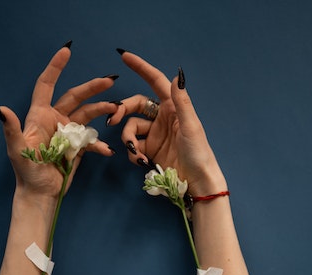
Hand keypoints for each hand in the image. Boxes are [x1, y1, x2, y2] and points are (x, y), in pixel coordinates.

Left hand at [0, 45, 118, 199]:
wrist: (40, 194)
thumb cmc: (26, 172)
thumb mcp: (17, 150)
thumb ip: (11, 128)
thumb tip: (0, 107)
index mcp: (39, 116)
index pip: (46, 85)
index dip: (55, 67)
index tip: (66, 50)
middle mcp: (54, 120)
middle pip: (75, 97)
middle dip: (92, 87)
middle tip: (110, 80)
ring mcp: (67, 133)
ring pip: (87, 115)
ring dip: (101, 110)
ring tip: (115, 109)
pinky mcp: (77, 147)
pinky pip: (92, 140)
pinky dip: (100, 144)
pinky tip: (106, 150)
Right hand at [109, 50, 226, 195]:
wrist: (197, 182)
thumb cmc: (199, 152)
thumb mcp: (191, 126)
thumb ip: (182, 102)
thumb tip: (176, 76)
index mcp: (173, 107)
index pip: (155, 81)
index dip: (140, 68)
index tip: (124, 55)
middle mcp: (162, 118)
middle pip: (135, 105)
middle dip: (122, 110)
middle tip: (113, 119)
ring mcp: (155, 134)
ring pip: (131, 128)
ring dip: (128, 138)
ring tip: (135, 152)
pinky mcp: (150, 150)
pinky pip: (133, 146)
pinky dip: (133, 153)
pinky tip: (141, 162)